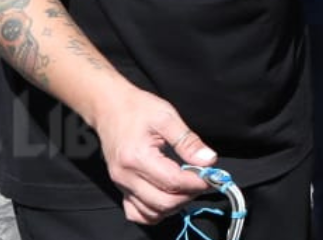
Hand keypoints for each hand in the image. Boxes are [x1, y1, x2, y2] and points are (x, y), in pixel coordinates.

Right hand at [88, 86, 218, 224]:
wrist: (109, 108)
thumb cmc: (137, 109)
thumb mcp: (167, 117)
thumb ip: (188, 141)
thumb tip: (209, 161)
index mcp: (137, 157)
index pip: (173, 182)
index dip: (197, 182)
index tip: (212, 175)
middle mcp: (126, 176)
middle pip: (164, 202)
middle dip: (189, 195)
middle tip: (202, 181)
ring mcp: (121, 185)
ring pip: (152, 213)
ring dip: (175, 205)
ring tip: (187, 187)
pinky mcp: (121, 188)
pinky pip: (138, 213)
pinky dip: (156, 212)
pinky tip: (167, 196)